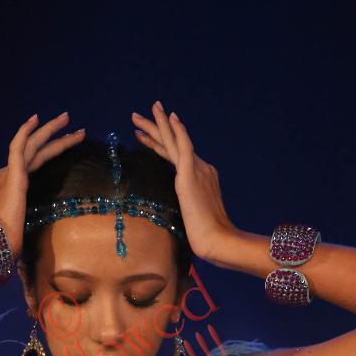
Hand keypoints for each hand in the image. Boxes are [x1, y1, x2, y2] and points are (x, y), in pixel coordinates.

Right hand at [0, 112, 85, 258]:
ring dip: (51, 130)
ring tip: (67, 118)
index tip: (62, 141)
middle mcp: (7, 175)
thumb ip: (27, 220)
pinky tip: (36, 120)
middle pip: (35, 149)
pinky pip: (18, 147)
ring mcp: (9, 173)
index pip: (34, 162)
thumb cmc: (9, 241)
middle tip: (70, 122)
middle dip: (54, 134)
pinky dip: (26, 132)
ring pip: (32, 145)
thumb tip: (31, 232)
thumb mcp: (22, 226)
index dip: (49, 150)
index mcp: (11, 186)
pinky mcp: (13, 175)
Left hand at [132, 102, 240, 263]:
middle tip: (137, 115)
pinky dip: (177, 131)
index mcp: (200, 177)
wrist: (217, 239)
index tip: (145, 135)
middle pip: (173, 144)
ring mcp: (196, 170)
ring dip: (156, 125)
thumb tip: (177, 210)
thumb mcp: (192, 217)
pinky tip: (169, 118)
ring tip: (137, 115)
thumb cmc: (207, 236)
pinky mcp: (190, 175)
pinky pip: (184, 147)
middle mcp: (200, 168)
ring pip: (173, 141)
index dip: (159, 144)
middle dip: (154, 128)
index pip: (176, 155)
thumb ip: (184, 206)